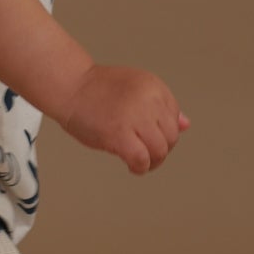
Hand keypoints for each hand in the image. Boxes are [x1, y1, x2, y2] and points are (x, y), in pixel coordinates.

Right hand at [56, 63, 189, 174]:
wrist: (69, 85)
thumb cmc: (95, 89)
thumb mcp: (134, 89)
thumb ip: (159, 106)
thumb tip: (185, 124)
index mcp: (153, 86)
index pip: (174, 117)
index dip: (163, 132)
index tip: (149, 137)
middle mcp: (148, 99)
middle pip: (171, 136)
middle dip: (161, 149)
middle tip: (145, 153)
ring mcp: (134, 117)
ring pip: (160, 150)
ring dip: (153, 161)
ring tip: (140, 162)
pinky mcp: (119, 134)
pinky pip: (141, 159)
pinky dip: (140, 168)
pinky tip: (132, 167)